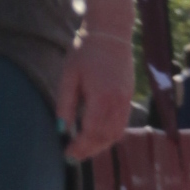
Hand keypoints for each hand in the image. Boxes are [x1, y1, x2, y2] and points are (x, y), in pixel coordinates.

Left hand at [57, 29, 135, 160]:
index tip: (66, 154)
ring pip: (116, 133)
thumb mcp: (69, 76)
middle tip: (72, 156)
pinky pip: (121, 124)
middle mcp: (117, 101)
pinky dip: (109, 135)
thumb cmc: (85, 51)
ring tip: (84, 149)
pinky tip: (96, 136)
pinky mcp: (128, 96)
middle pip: (105, 137)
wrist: (110, 33)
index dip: (79, 146)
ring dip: (100, 145)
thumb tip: (61, 130)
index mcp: (101, 96)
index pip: (91, 132)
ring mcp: (126, 99)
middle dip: (89, 150)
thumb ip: (65, 104)